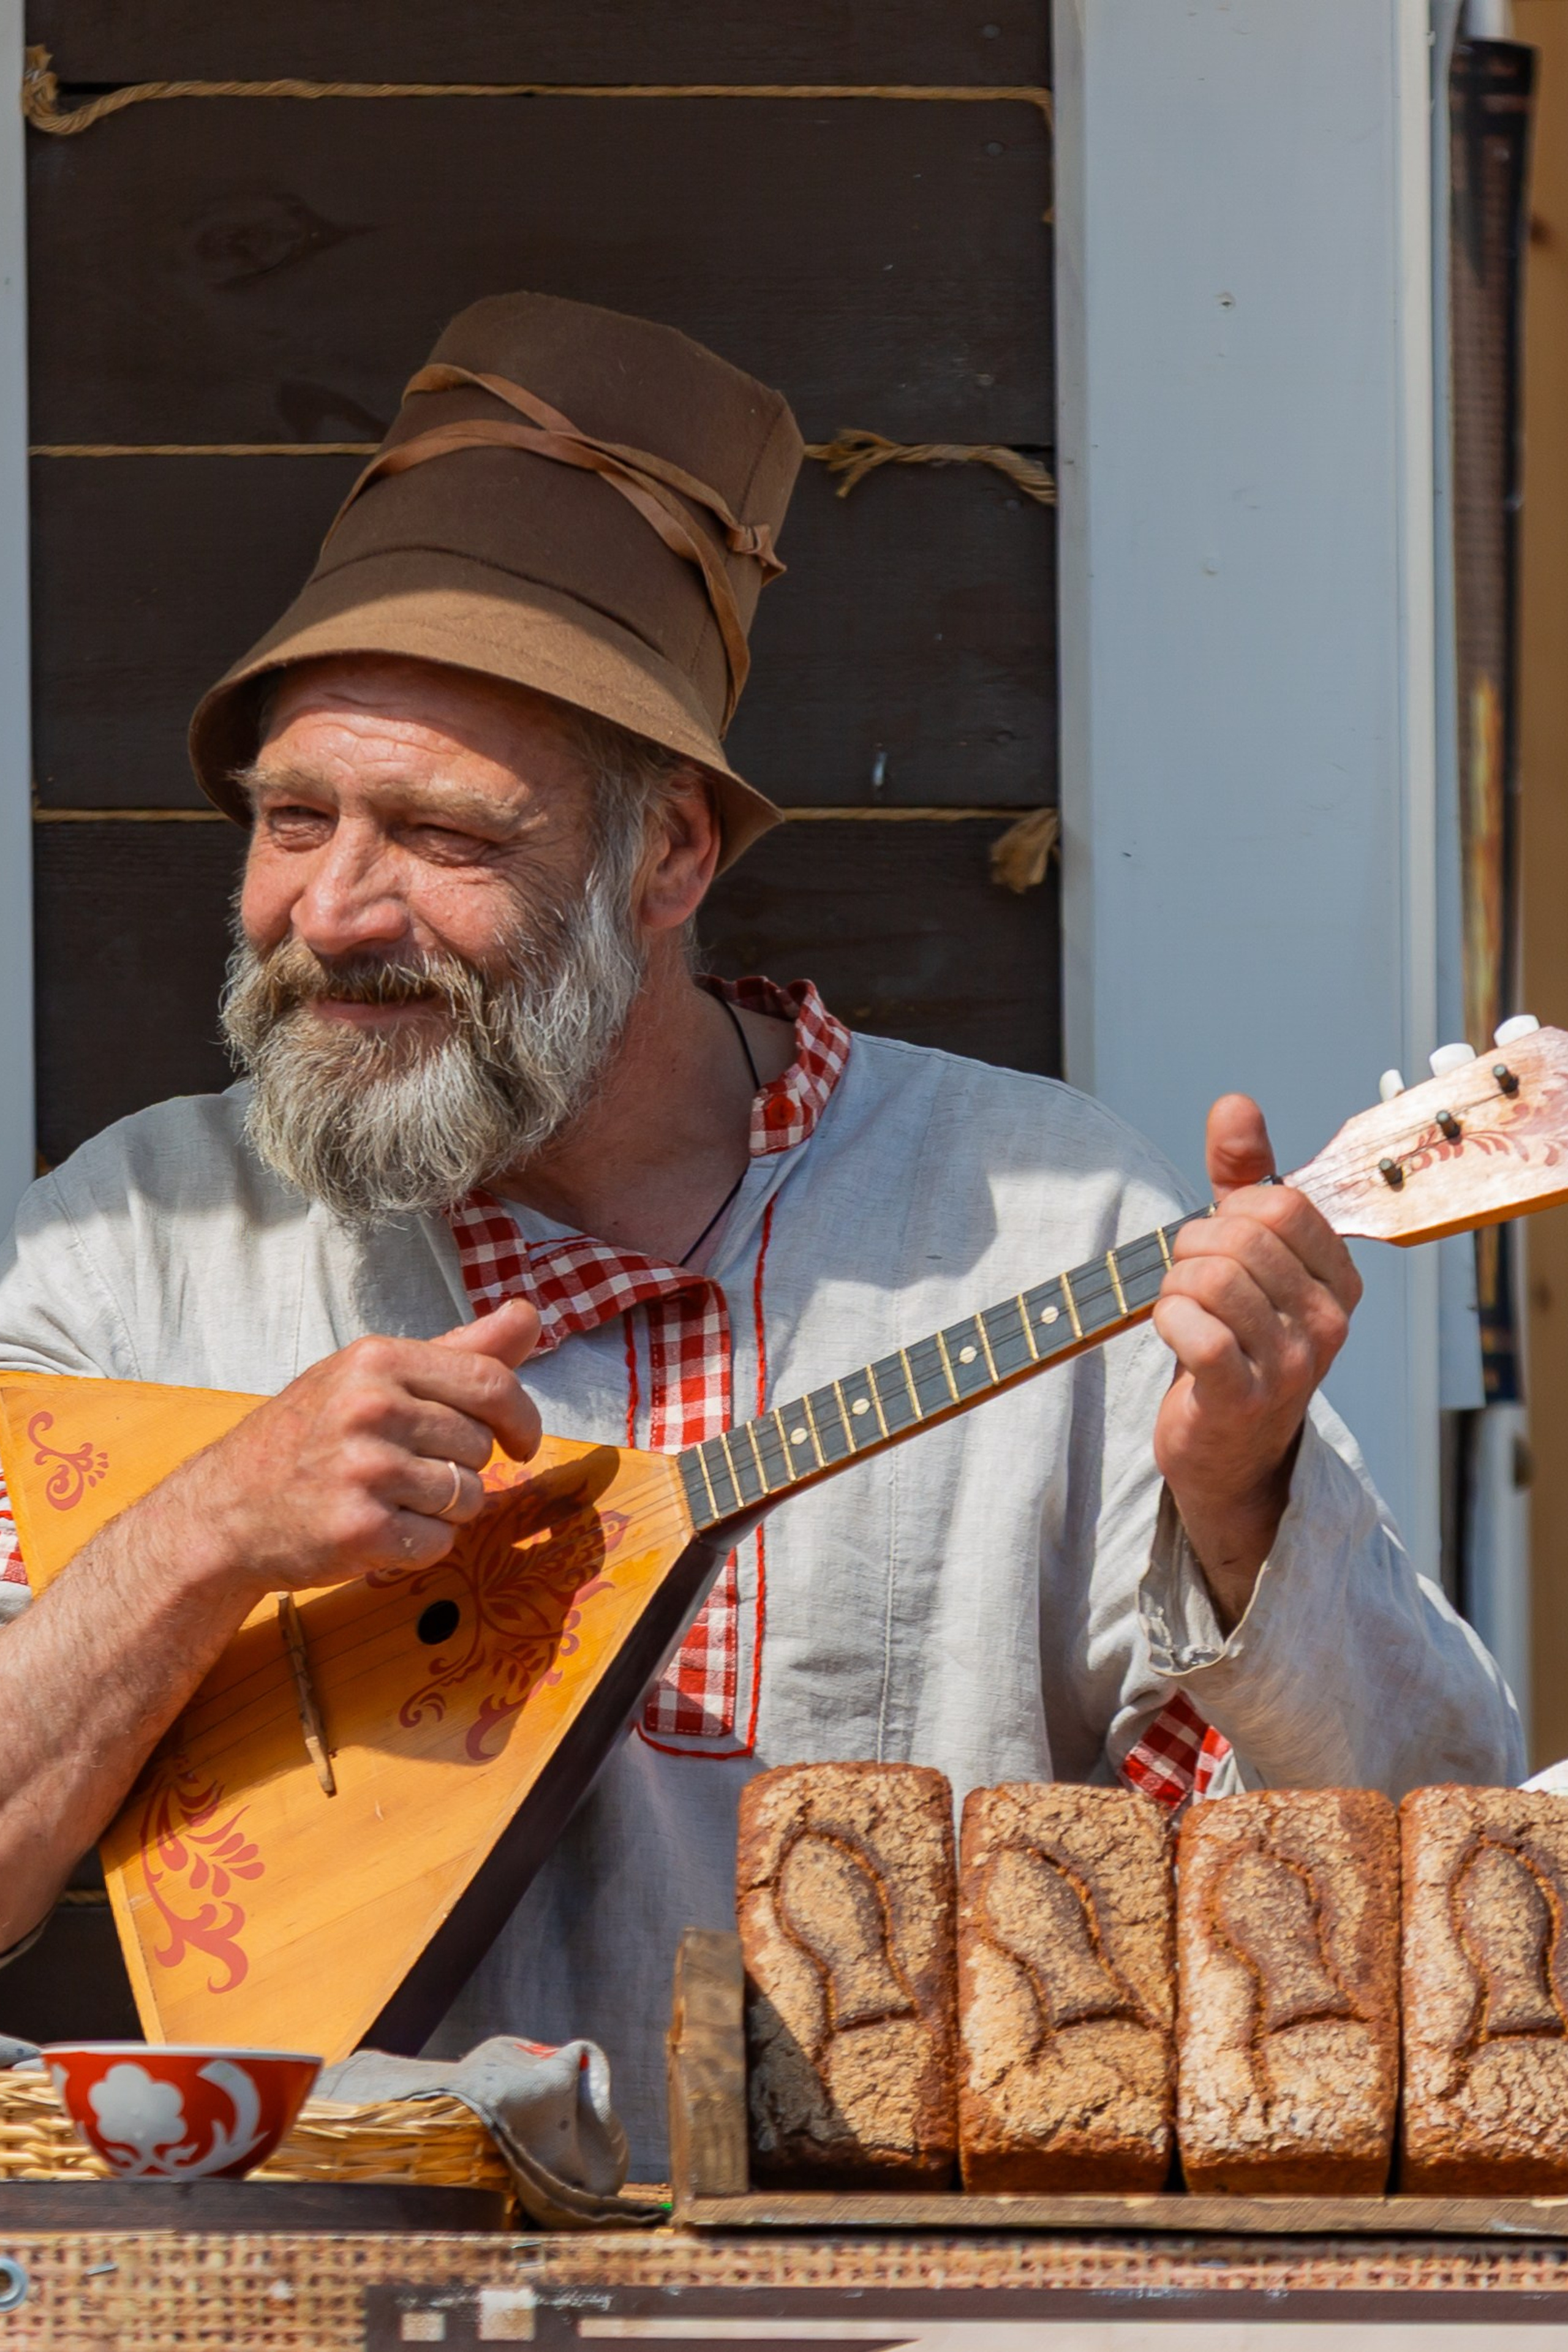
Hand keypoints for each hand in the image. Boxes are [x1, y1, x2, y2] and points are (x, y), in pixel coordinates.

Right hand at [148, 1298, 542, 1603]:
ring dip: (443, 1509)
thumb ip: (460, 1349)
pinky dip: (419, 1545)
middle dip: (462, 1467)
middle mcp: (371, 1408)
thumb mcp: (372, 1375)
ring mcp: (364, 1470)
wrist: (224, 1510)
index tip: (521, 1443)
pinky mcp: (360, 1529)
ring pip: (466, 1497)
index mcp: (377, 1359)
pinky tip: (378, 1530)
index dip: (522, 1418)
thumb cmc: (309, 1435)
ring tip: (388, 1498)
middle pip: (480, 1446)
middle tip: (407, 1470)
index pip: (491, 1383)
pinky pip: (439, 1543)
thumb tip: (530, 1313)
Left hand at [1151, 1095, 1361, 1627]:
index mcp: (1338, 1281)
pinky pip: (1197, 1332)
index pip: (1283, 1203)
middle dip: (1192, 1246)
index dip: (1230, 1210)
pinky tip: (1171, 1332)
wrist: (1228, 1452)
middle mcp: (1328, 1322)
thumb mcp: (1245, 1254)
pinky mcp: (1244, 1400)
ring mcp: (1292, 1366)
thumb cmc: (1235, 1340)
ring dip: (1174, 1286)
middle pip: (1241, 1237)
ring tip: (1178, 1307)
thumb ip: (1242, 1178)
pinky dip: (1167, 1320)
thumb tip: (1235, 1105)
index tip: (1218, 1241)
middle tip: (1185, 1278)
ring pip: (1212, 1280)